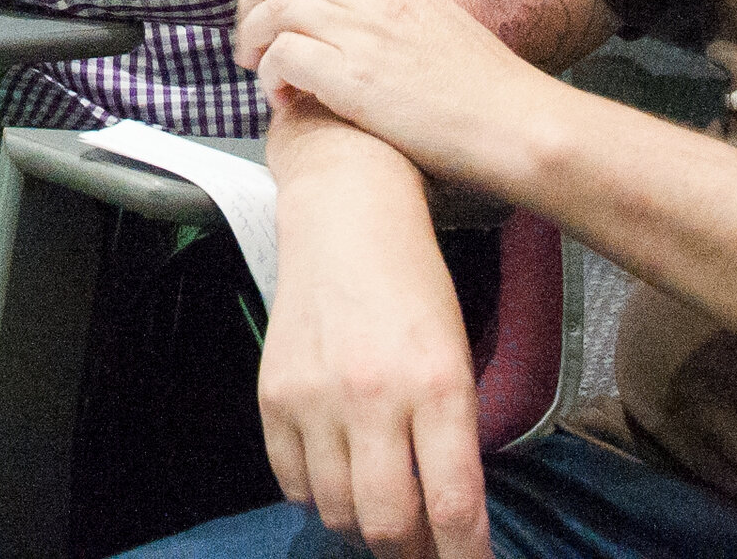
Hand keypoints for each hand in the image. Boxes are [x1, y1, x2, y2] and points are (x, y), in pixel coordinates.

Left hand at [234, 0, 552, 193]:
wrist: (519, 124)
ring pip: (277, 10)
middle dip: (256, 5)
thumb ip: (404, 24)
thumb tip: (373, 39)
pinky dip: (271, 75)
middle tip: (250, 41)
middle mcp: (376, 0)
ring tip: (256, 68)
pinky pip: (284, 57)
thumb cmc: (489, 95)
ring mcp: (364, 35)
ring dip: (255, 38)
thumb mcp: (445, 32)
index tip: (276, 16)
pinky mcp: (354, 77)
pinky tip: (282, 99)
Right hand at [255, 113, 495, 555]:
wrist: (344, 213)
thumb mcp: (456, 357)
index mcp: (438, 384)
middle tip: (425, 549)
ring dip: (365, 527)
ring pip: (337, 512)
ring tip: (383, 511)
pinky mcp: (272, 394)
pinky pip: (292, 483)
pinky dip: (318, 497)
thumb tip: (448, 516)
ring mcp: (315, 397)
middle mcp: (374, 396)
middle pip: (388, 525)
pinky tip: (339, 478)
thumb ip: (454, 437)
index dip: (464, 558)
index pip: (453, 506)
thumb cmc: (413, 284)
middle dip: (412, 553)